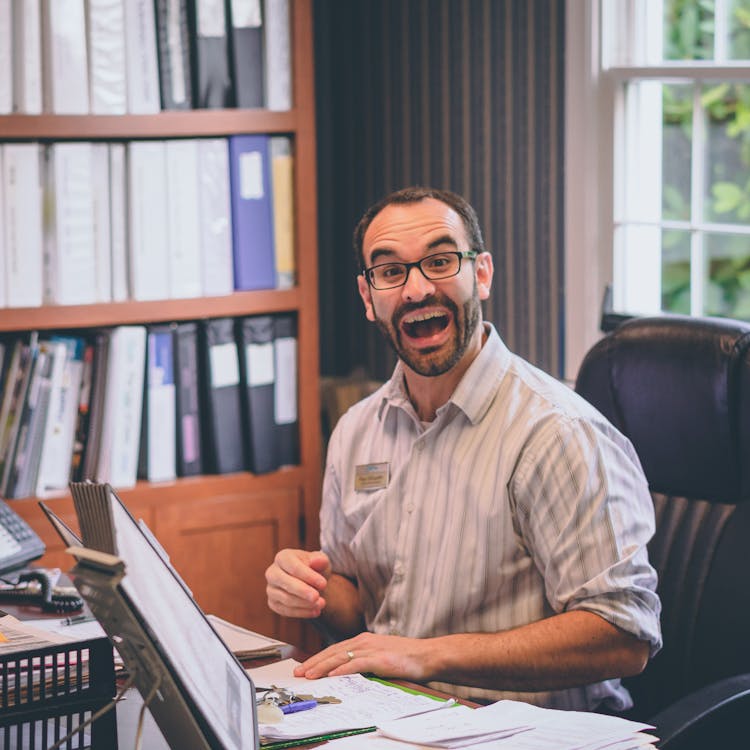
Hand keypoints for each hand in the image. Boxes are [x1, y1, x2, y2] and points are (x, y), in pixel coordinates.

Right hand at [265, 549, 330, 618]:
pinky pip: (285, 610)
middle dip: (302, 591)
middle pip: (285, 582)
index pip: (293, 567)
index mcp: (282, 557)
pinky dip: (302, 612)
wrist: (311, 581)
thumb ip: (320, 560)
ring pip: (286, 599)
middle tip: (317, 597)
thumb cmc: (315, 568)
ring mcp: (271, 589)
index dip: (308, 576)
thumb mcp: (321, 561)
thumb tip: (318, 560)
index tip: (324, 584)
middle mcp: (272, 572)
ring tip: (321, 604)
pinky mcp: (273, 603)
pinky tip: (315, 611)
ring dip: (305, 603)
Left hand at [294, 632, 433, 681]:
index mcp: (363, 640)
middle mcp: (364, 641)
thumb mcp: (380, 656)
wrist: (426, 655)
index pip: (334, 649)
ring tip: (308, 675)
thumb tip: (347, 672)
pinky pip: (357, 663)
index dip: (317, 658)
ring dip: (322, 666)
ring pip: (340, 657)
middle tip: (298, 673)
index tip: (304, 668)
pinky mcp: (379, 658)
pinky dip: (342, 668)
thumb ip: (364, 661)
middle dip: (313, 663)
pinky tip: (332, 674)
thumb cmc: (406, 658)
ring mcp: (371, 649)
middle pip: (332, 651)